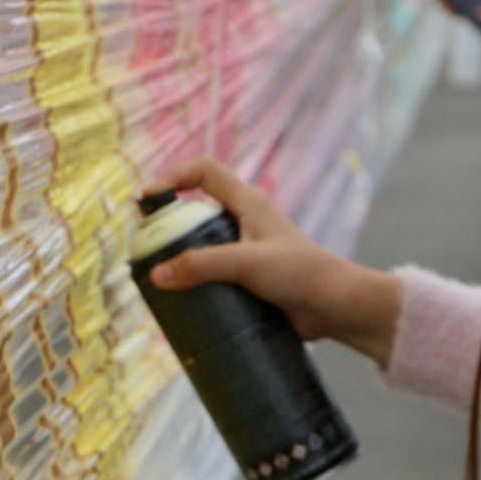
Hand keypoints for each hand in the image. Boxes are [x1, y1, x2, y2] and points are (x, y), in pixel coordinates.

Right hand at [142, 157, 401, 366]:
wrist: (336, 307)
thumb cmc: (302, 274)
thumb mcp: (248, 264)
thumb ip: (204, 265)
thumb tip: (158, 273)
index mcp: (247, 203)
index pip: (203, 171)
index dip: (172, 177)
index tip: (147, 200)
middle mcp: (245, 221)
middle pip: (196, 209)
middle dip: (168, 224)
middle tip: (144, 245)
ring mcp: (247, 251)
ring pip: (203, 245)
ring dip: (181, 257)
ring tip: (157, 278)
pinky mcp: (249, 279)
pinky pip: (214, 274)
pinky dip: (196, 283)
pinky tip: (182, 302)